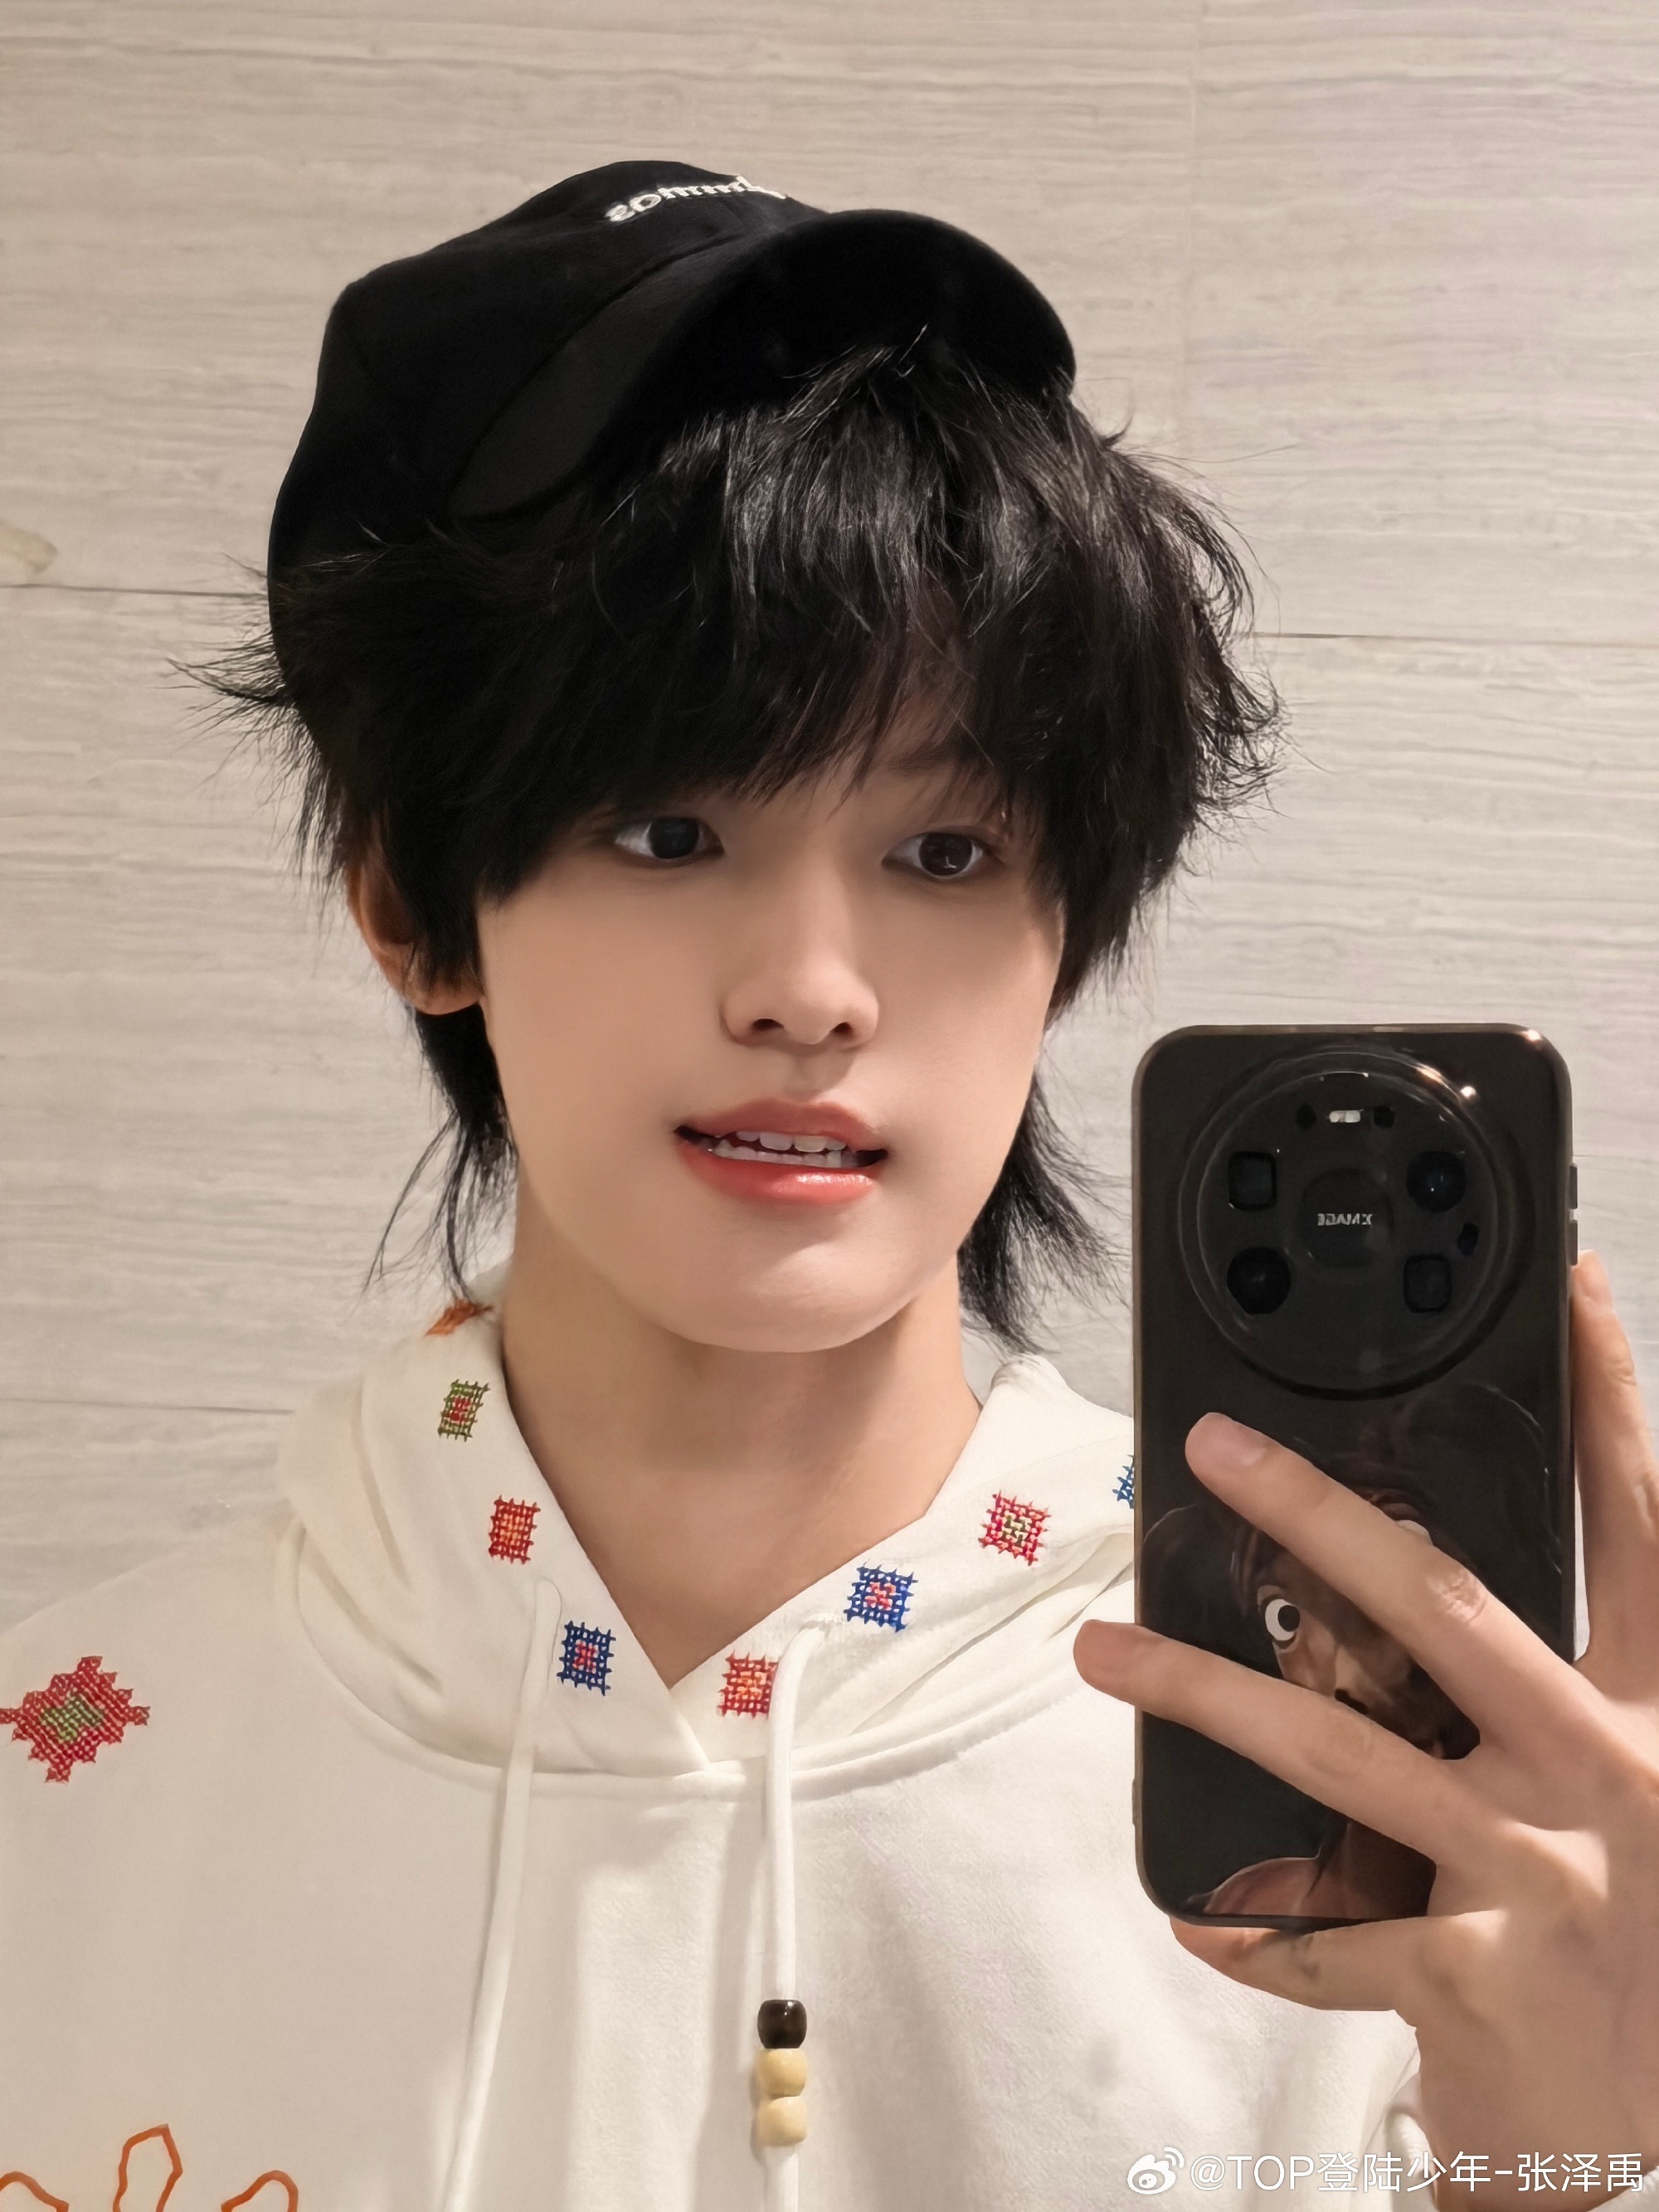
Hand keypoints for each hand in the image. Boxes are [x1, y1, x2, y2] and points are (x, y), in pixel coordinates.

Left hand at [1075, 1251, 1658, 2208]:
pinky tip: (1199, 1913)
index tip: (1562, 1285)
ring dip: (1204, 1693)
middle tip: (1211, 1449)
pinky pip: (1327, 1935)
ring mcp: (1539, 1872)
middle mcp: (1611, 1771)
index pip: (1640, 1525)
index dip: (1609, 1401)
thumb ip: (1590, 1696)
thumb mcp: (1654, 1796)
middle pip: (1444, 1609)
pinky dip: (1258, 1928)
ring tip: (1100, 1649)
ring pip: (1338, 1753)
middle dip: (1319, 1518)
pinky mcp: (1476, 1976)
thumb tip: (1451, 1612)